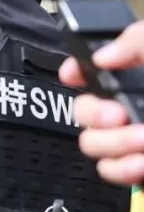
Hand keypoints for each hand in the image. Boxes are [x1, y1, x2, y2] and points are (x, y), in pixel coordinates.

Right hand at [60, 23, 143, 184]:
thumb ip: (136, 39)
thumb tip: (103, 55)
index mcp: (138, 76)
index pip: (91, 69)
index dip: (75, 70)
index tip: (75, 73)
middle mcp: (131, 107)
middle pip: (81, 112)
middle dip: (94, 114)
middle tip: (119, 115)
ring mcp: (134, 139)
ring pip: (93, 146)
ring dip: (114, 144)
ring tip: (141, 140)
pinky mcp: (141, 168)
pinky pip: (114, 172)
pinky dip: (125, 169)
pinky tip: (141, 161)